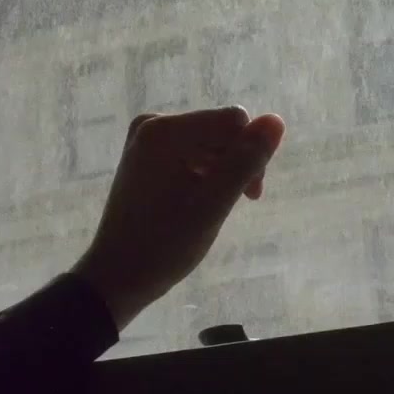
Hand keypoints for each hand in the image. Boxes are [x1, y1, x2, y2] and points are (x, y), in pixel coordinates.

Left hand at [70, 106, 286, 328]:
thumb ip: (245, 162)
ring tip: (213, 208)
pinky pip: (192, 151)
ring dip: (222, 172)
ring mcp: (146, 138)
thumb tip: (276, 119)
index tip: (247, 194)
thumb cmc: (165, 246)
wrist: (117, 274)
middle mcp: (152, 124)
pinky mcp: (147, 155)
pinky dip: (205, 174)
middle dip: (236, 163)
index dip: (250, 154)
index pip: (235, 120)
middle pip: (221, 129)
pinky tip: (199, 201)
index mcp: (164, 131)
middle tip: (232, 204)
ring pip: (210, 141)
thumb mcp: (214, 205)